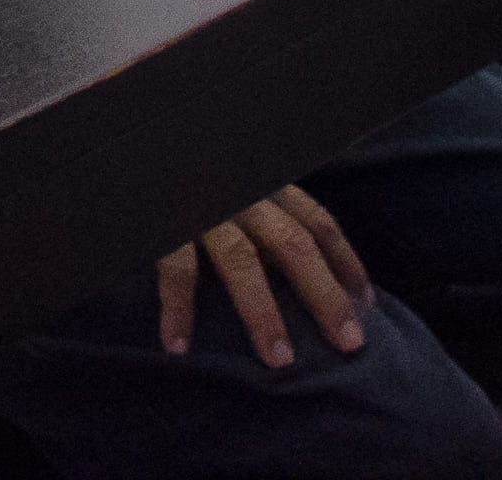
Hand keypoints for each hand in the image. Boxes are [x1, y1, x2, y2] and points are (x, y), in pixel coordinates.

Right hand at [155, 187, 369, 366]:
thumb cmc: (188, 166)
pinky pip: (176, 268)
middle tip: (349, 343)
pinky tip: (179, 345)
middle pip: (293, 246)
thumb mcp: (236, 178)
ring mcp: (204, 205)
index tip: (366, 303)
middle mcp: (241, 192)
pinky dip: (178, 306)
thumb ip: (262, 207)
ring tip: (280, 360)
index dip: (345, 262)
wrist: (134, 142)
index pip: (317, 222)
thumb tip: (300, 263)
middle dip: (324, 296)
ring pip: (242, 261)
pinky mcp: (164, 218)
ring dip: (263, 312)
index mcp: (263, 182)